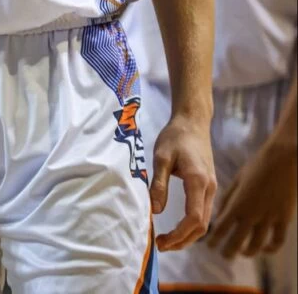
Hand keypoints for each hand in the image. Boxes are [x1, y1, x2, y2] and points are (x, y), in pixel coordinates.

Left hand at [150, 113, 216, 251]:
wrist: (193, 121)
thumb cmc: (175, 136)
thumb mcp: (161, 157)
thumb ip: (159, 184)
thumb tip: (155, 211)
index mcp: (198, 181)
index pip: (194, 219)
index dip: (178, 235)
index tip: (161, 241)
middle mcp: (209, 188)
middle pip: (202, 226)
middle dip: (182, 241)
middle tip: (161, 245)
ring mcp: (212, 187)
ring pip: (204, 222)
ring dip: (187, 235)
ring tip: (167, 240)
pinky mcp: (209, 186)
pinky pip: (203, 212)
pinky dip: (192, 225)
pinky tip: (178, 226)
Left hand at [208, 141, 296, 258]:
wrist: (283, 158)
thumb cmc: (257, 165)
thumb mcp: (237, 179)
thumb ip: (227, 199)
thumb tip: (220, 216)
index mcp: (237, 203)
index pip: (220, 228)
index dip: (213, 239)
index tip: (209, 245)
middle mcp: (252, 215)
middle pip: (236, 242)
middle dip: (227, 251)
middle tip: (223, 255)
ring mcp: (269, 219)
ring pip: (256, 246)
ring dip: (247, 252)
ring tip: (242, 252)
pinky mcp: (284, 219)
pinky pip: (276, 241)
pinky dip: (269, 248)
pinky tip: (264, 248)